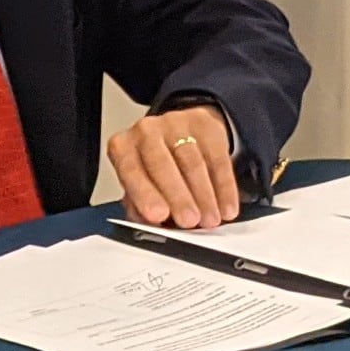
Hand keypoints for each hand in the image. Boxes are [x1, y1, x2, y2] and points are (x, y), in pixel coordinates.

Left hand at [106, 105, 239, 229]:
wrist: (177, 134)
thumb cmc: (151, 168)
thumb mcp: (138, 184)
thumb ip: (139, 206)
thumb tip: (151, 225)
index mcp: (122, 147)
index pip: (131, 171)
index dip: (145, 194)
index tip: (158, 216)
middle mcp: (146, 131)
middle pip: (162, 164)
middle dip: (178, 197)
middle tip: (189, 221)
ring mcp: (176, 125)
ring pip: (193, 163)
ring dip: (204, 196)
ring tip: (210, 220)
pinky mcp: (205, 126)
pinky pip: (218, 160)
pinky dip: (224, 188)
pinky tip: (227, 207)